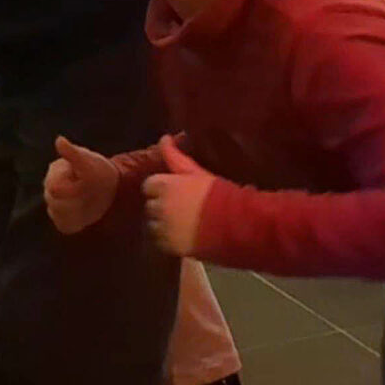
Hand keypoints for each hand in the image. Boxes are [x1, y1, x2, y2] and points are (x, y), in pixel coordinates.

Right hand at [44, 135, 120, 234]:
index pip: (54, 188)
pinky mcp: (62, 219)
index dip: (72, 189)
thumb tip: (59, 140)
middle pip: (55, 204)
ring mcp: (54, 205)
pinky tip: (86, 213)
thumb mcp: (88, 161)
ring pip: (59, 215)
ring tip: (88, 201)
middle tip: (89, 192)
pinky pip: (64, 225)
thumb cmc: (98, 172)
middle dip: (75, 200)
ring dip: (77, 210)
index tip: (83, 183)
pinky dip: (76, 222)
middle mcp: (50, 189)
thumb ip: (73, 154)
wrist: (111, 188)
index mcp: (54, 172)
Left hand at [139, 135, 215, 257]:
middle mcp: (159, 206)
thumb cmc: (219, 193)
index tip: (175, 192)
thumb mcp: (197, 172)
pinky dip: (168, 240)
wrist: (236, 224)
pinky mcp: (170, 246)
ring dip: (162, 224)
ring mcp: (163, 228)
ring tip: (182, 224)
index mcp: (164, 185)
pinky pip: (160, 242)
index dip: (161, 188)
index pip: (149, 185)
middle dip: (161, 206)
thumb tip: (164, 138)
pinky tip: (183, 236)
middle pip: (150, 205)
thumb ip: (175, 156)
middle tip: (181, 208)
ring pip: (153, 225)